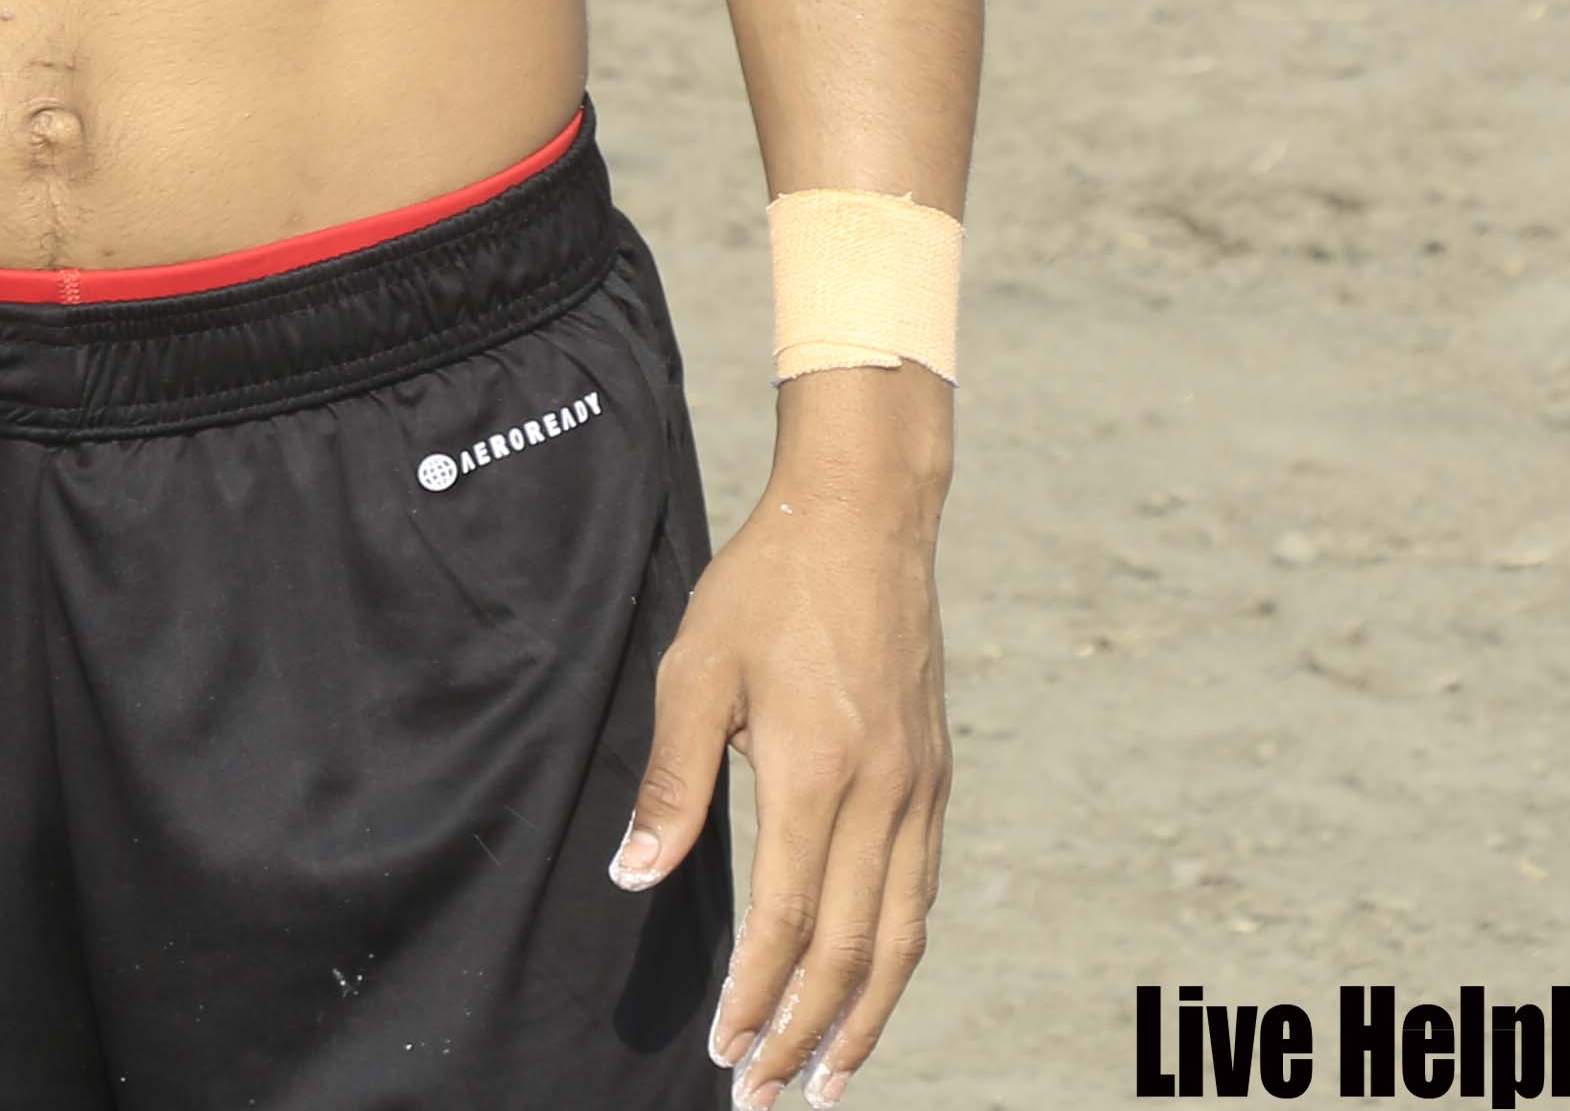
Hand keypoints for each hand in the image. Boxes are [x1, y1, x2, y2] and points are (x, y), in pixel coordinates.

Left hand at [617, 372, 952, 1105]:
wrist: (863, 517)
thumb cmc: (767, 585)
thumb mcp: (696, 669)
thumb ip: (671, 781)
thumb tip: (634, 876)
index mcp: (815, 771)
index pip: (787, 920)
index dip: (757, 996)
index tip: (725, 1051)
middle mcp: (881, 793)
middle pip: (853, 950)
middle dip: (809, 1036)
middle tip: (770, 1097)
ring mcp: (919, 788)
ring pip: (903, 935)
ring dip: (864, 1017)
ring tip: (829, 1078)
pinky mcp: (935, 776)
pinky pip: (922, 891)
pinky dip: (897, 957)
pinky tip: (871, 987)